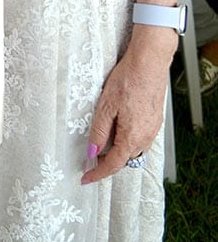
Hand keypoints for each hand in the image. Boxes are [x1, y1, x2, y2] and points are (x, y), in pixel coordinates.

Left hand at [81, 27, 175, 183]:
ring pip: (133, 149)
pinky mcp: (155, 120)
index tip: (86, 179)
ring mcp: (153, 129)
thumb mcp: (106, 106)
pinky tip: (119, 128)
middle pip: (124, 159)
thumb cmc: (128, 80)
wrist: (150, 63)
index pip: (112, 164)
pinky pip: (140, 138)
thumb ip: (100, 132)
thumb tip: (92, 151)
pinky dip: (128, 140)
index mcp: (132, 137)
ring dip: (118, 150)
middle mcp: (146, 138)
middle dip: (108, 162)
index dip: (98, 173)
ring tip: (102, 142)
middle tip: (91, 159)